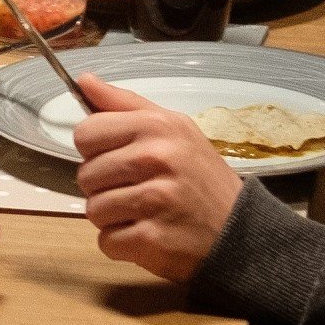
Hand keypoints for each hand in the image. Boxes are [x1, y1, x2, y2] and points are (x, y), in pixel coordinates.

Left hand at [69, 75, 241, 283]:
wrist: (240, 230)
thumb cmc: (201, 176)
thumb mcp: (173, 128)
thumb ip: (124, 104)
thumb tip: (84, 80)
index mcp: (156, 127)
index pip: (86, 134)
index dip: (96, 150)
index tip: (118, 158)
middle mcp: (155, 158)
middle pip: (86, 175)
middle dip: (105, 187)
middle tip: (138, 190)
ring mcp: (153, 200)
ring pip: (93, 210)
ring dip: (113, 217)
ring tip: (145, 213)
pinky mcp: (151, 239)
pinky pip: (107, 241)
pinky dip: (122, 244)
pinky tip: (149, 233)